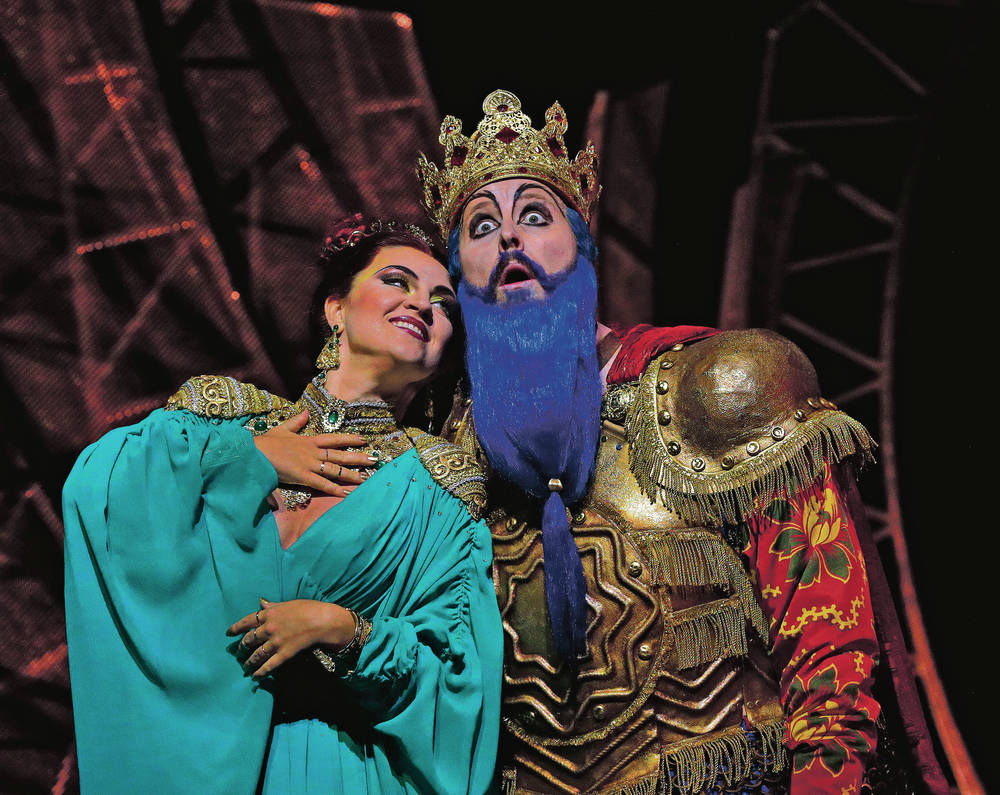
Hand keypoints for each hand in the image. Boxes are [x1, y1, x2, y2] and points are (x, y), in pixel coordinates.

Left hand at [227, 597, 356, 676]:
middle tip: (237, 652)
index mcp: (268, 614)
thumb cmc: (308, 608)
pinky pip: (269, 665)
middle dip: (241, 647)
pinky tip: (255, 676)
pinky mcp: (283, 653)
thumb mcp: (288, 603)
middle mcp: (268, 628)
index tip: (228, 633)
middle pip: (249, 640)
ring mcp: (275, 642)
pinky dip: (260, 671)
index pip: (246, 622)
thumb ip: (272, 606)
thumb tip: (261, 602)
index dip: (235, 628)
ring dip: (249, 661)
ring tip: (244, 666)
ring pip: (256, 654)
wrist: (322, 620)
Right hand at [252, 410, 375, 497]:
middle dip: (358, 457)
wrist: (254, 453)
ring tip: (366, 478)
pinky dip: (335, 489)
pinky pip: (323, 484)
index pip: (334, 439)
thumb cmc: (266, 443)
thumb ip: (296, 422)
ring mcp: (309, 464)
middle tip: (374, 459)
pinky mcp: (303, 477)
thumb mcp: (282, 429)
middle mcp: (313, 452)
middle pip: (340, 455)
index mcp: (309, 441)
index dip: (349, 439)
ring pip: (335, 470)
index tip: (363, 439)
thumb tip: (306, 413)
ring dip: (351, 474)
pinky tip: (346, 493)